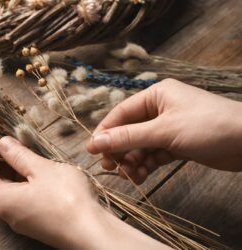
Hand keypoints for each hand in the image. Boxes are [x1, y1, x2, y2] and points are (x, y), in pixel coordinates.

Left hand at [0, 137, 168, 249]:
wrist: (91, 231)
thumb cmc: (64, 197)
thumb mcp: (40, 169)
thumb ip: (19, 155)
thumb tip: (1, 143)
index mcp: (3, 200)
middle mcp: (9, 214)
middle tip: (8, 145)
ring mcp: (24, 222)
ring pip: (12, 194)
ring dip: (15, 175)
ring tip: (26, 155)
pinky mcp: (39, 225)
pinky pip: (25, 202)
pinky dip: (26, 185)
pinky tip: (40, 174)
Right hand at [87, 79, 241, 183]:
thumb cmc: (208, 127)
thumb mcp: (163, 131)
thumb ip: (127, 137)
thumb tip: (93, 143)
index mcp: (155, 95)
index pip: (121, 113)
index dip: (105, 132)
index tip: (92, 151)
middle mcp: (160, 109)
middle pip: (129, 131)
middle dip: (120, 150)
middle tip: (112, 168)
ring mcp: (169, 127)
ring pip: (140, 145)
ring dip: (133, 161)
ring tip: (132, 176)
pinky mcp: (177, 143)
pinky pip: (154, 153)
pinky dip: (147, 165)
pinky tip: (142, 176)